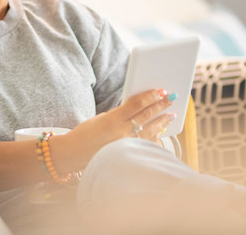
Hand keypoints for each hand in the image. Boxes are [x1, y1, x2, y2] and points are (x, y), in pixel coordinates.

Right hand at [50, 89, 177, 173]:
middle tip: (171, 97)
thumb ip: (120, 114)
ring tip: (171, 115)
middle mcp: (122, 133)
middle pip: (147, 115)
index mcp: (113, 119)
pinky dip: (155, 138)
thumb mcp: (101, 118)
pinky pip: (147, 145)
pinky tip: (161, 133)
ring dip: (162, 122)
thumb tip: (139, 109)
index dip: (151, 96)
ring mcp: (127, 145)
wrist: (74, 154)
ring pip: (151, 131)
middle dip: (161, 105)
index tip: (161, 90)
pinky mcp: (128, 154)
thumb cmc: (85, 134)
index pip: (138, 104)